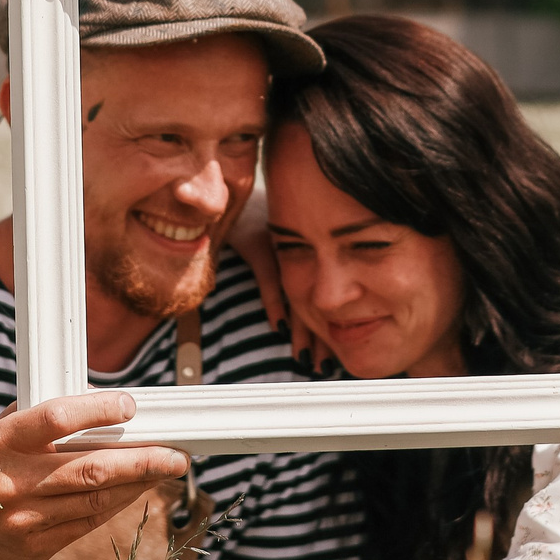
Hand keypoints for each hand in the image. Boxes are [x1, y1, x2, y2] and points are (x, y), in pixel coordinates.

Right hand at [0, 391, 190, 559]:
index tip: (131, 406)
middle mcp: (11, 483)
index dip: (98, 410)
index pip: (55, 419)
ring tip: (166, 469)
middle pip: (90, 470)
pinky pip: (87, 523)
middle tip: (177, 455)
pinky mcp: (34, 549)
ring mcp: (23, 521)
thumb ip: (41, 417)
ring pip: (96, 501)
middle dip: (143, 462)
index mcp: (0, 443)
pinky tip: (135, 491)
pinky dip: (116, 505)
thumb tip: (100, 401)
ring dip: (138, 485)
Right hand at [230, 191, 323, 366]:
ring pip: (294, 293)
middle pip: (312, 299)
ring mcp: (277, 247)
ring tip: (305, 356)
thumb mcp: (272, 253)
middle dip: (320, 336)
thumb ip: (282, 285)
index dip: (326, 328)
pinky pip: (268, 276)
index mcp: (307, 255)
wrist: (229, 194)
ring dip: (301, 328)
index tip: (331, 355)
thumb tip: (288, 325)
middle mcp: (296, 251)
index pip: (321, 297)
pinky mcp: (257, 242)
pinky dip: (275, 303)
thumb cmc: (251, 223)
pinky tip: (280, 327)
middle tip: (324, 365)